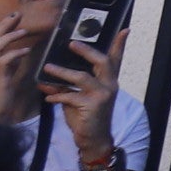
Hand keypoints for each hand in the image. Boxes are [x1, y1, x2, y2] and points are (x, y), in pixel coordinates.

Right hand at [0, 0, 58, 117]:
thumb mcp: (7, 74)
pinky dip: (14, 54)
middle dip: (2, 25)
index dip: (0, 26)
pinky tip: (26, 51)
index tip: (13, 15)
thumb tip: (20, 48)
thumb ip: (10, 61)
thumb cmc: (3, 95)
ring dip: (8, 37)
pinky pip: (3, 62)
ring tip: (23, 31)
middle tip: (17, 15)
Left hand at [43, 25, 128, 154]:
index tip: (125, 29)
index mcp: (108, 81)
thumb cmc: (86, 118)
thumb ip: (65, 88)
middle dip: (86, 51)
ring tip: (48, 68)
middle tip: (71, 43)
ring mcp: (102, 95)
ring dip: (62, 72)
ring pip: (82, 77)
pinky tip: (48, 97)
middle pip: (102, 61)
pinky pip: (71, 96)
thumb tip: (45, 81)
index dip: (120, 44)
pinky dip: (57, 95)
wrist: (93, 140)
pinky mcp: (92, 105)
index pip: (116, 59)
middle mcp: (109, 86)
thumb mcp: (77, 99)